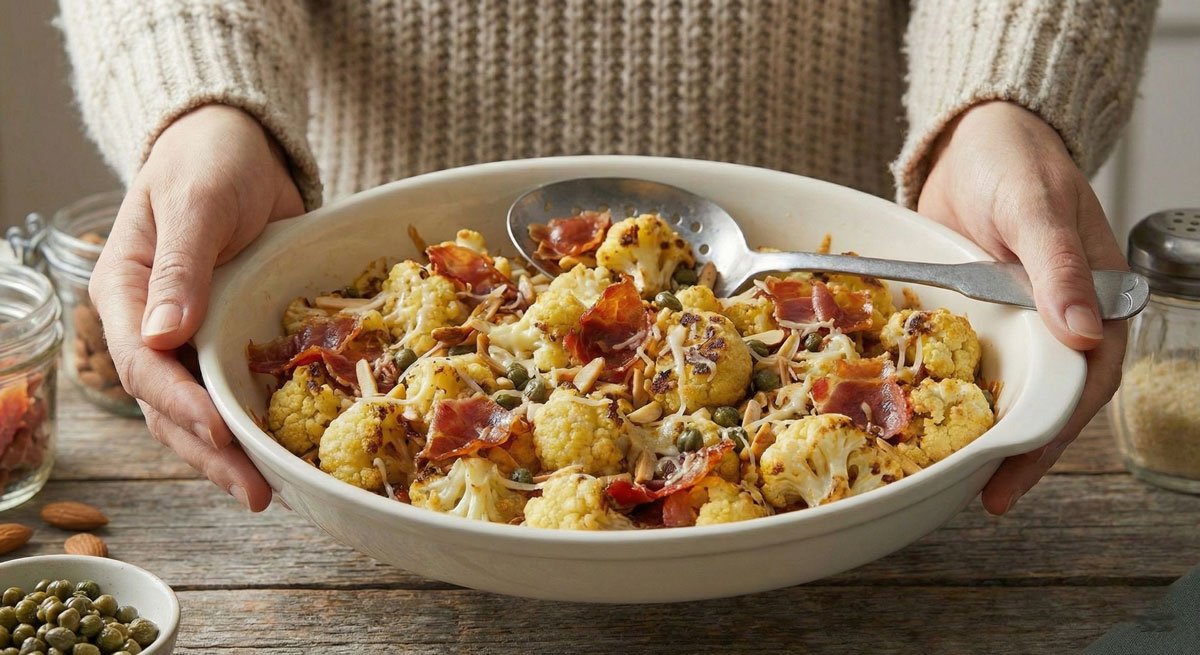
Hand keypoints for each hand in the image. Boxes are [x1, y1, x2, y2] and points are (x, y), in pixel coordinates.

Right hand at [90, 105, 303, 510]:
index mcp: (125, 293)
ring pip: (198, 409)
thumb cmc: (209, 161)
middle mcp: (151, 325)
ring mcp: (189, 336)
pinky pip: (233, 389)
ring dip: (228, 453)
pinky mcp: (227, 337)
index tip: (222, 432)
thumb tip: (163, 336)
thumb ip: (181, 267)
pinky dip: (253, 423)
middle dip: (209, 450)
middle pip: (167, 404)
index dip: (180, 403)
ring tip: (267, 492)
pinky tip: (281, 455)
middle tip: (255, 491)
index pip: (141, 363)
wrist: (240, 145)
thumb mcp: (195, 202)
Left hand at [917, 101, 1126, 513]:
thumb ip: (1059, 266)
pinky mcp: (977, 315)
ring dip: (989, 431)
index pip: (1085, 380)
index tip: (1021, 468)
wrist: (972, 138)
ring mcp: (1017, 320)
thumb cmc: (1016, 161)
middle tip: (989, 496)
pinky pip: (969, 361)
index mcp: (1095, 298)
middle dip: (1023, 450)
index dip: (1057, 430)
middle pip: (1049, 398)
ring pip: (1011, 387)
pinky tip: (931, 421)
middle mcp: (1059, 319)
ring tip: (960, 478)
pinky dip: (955, 392)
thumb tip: (1085, 333)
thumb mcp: (1036, 207)